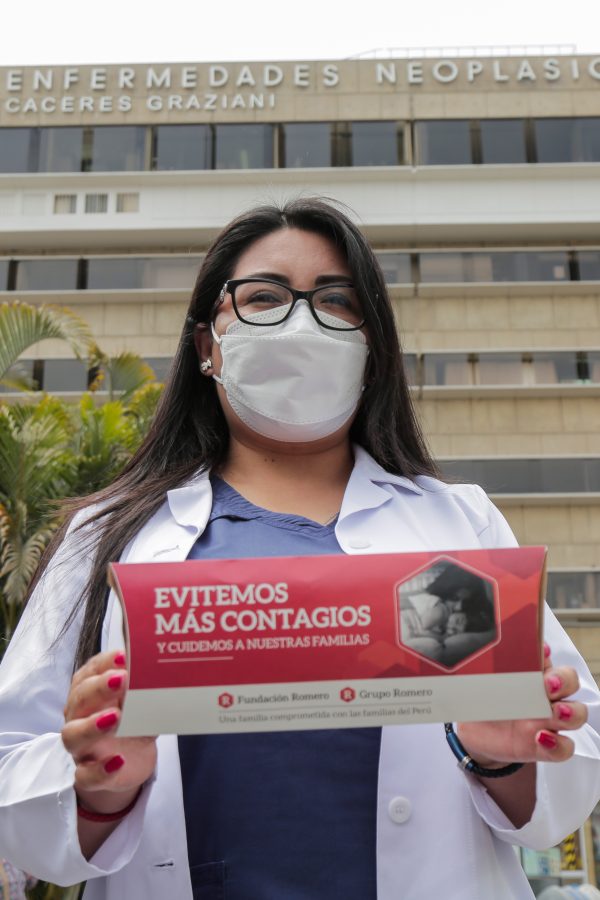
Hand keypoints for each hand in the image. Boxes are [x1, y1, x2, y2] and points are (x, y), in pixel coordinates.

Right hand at [62, 650, 156, 813]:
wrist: (130, 762)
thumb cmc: (132, 724)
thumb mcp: (140, 703)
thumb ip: (144, 688)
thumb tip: (163, 668)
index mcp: (90, 694)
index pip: (88, 673)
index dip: (104, 664)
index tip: (124, 656)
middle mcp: (80, 717)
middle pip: (79, 700)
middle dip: (99, 688)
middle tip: (122, 679)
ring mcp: (82, 747)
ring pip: (72, 735)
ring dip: (91, 725)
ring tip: (115, 716)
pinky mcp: (89, 775)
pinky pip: (85, 776)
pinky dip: (99, 770)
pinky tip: (118, 761)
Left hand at [456, 644, 587, 769]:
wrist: (477, 734)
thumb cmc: (481, 702)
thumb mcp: (478, 684)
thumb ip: (483, 670)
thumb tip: (477, 657)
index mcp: (530, 673)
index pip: (546, 657)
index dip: (546, 652)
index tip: (540, 652)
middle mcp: (544, 694)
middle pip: (569, 681)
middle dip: (563, 680)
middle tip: (548, 685)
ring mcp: (548, 721)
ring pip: (577, 713)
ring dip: (571, 712)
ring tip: (555, 713)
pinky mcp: (546, 746)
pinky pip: (565, 747)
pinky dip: (558, 744)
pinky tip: (541, 738)